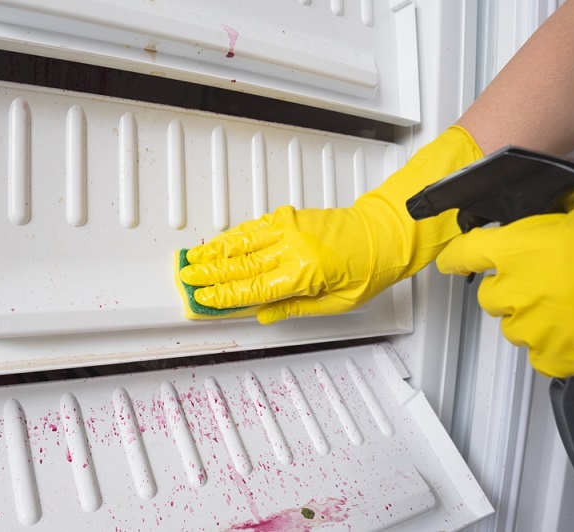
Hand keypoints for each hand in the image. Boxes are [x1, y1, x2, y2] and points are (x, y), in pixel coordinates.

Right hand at [180, 126, 482, 323]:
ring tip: (194, 257)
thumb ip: (295, 307)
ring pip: (243, 240)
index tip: (203, 299)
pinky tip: (222, 241)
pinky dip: (236, 234)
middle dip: (210, 272)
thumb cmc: (371, 268)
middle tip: (186, 277)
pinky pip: (257, 226)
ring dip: (216, 250)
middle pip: (241, 264)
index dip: (223, 295)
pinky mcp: (293, 217)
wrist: (387, 232)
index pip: (252, 288)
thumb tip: (264, 313)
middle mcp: (292, 246)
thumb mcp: (336, 303)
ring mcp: (291, 228)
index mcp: (303, 272)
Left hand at [437, 190, 573, 376]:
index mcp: (518, 249)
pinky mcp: (557, 357)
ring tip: (565, 306)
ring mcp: (535, 327)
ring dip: (529, 318)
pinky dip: (552, 346)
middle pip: (488, 296)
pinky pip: (539, 355)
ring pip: (511, 328)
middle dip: (507, 289)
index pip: (464, 254)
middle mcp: (518, 290)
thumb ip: (553, 214)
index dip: (456, 258)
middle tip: (540, 282)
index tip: (451, 262)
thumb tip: (545, 216)